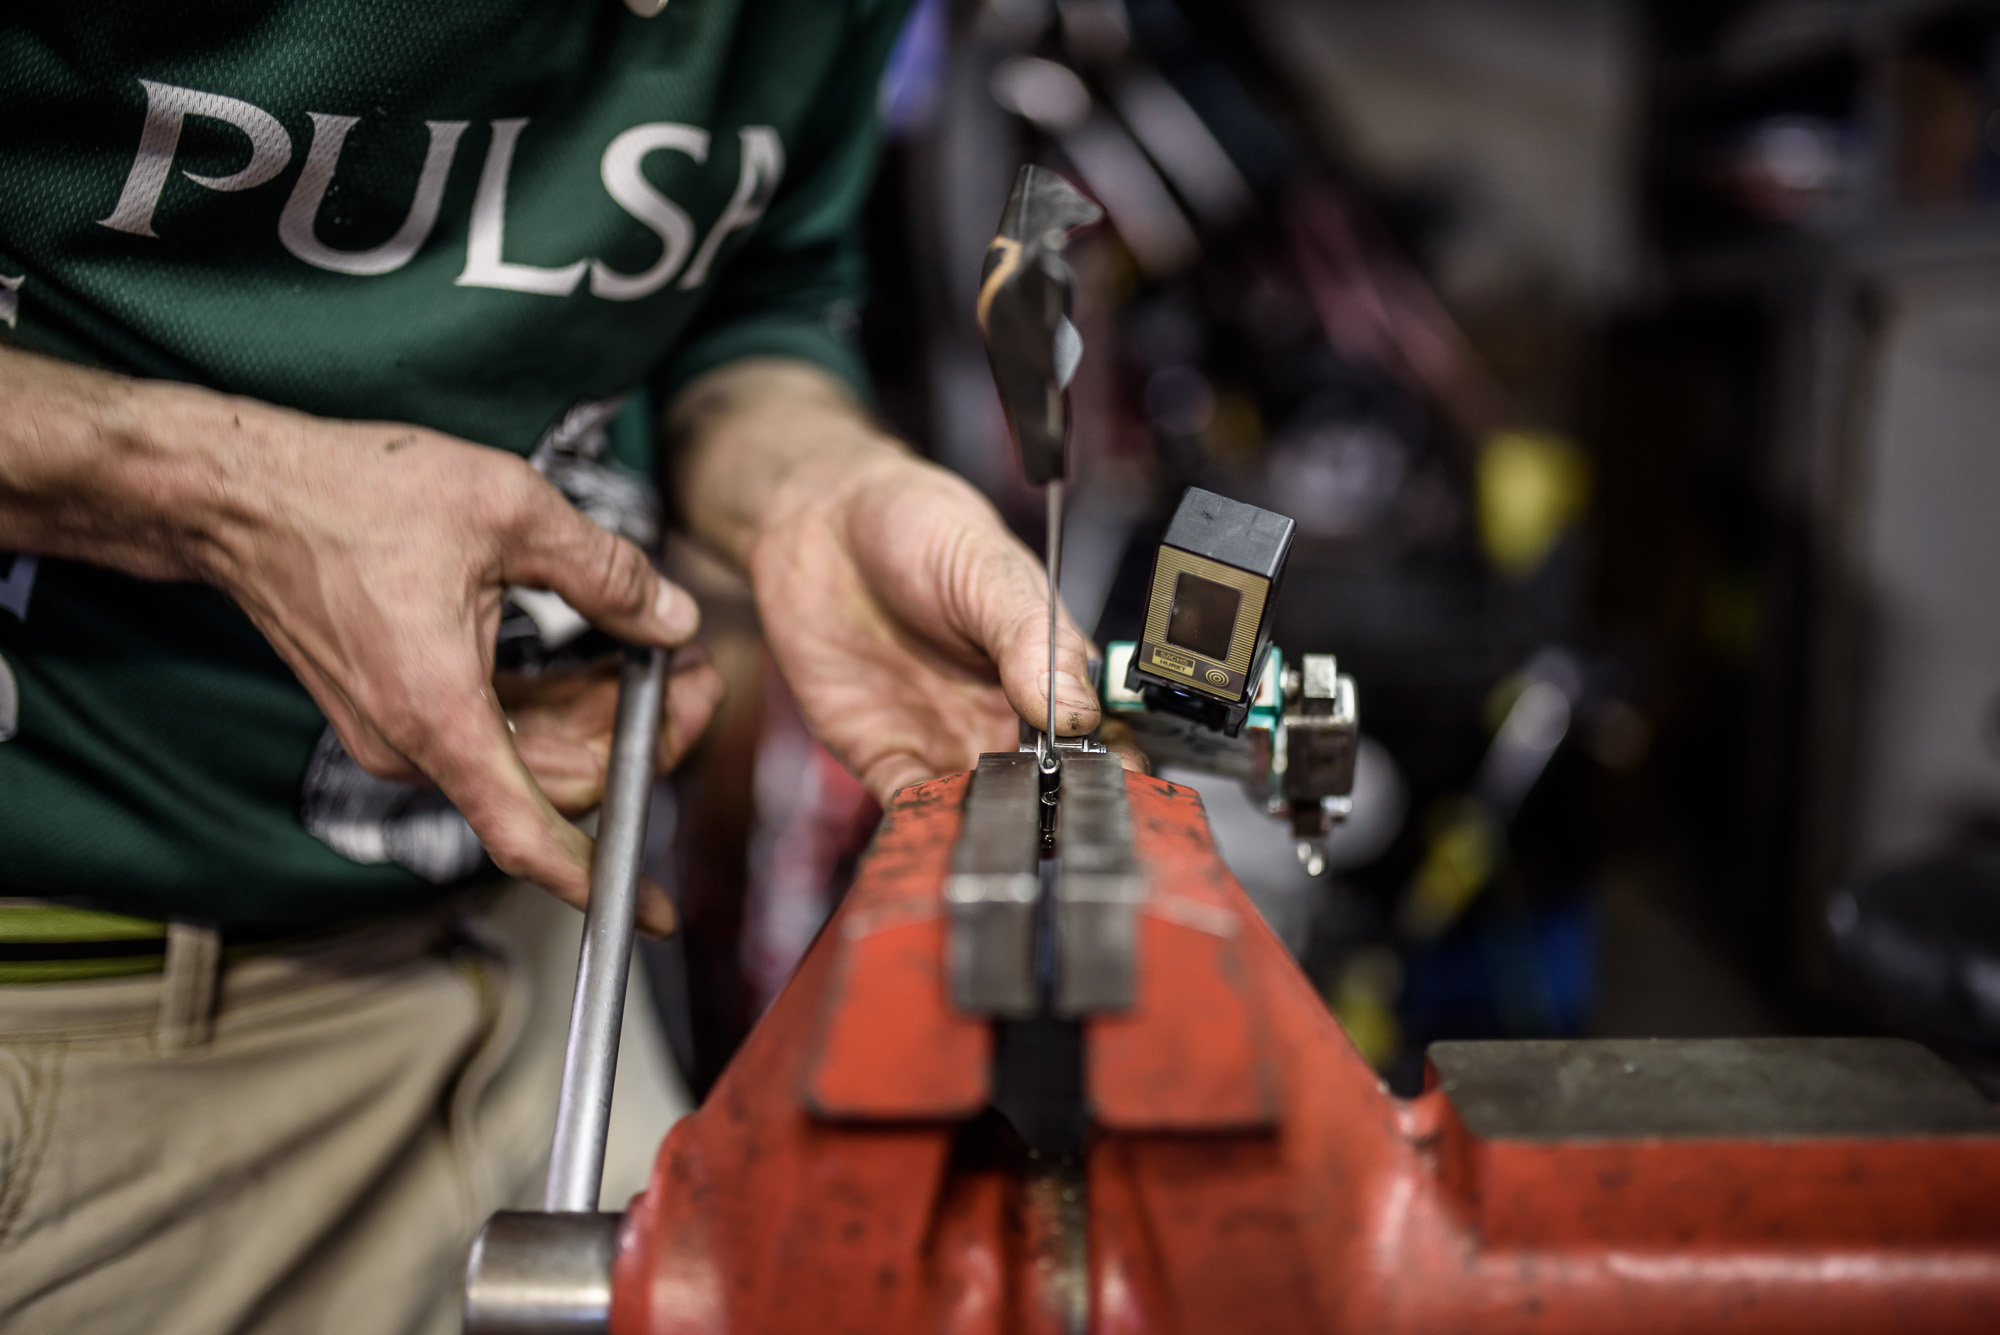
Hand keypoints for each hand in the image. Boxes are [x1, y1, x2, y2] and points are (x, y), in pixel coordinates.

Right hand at [0, 346, 718, 929]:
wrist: (239, 497)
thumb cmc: (355, 494)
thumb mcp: (509, 510)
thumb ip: (605, 573)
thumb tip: (673, 620)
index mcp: (440, 716)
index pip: (528, 834)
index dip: (600, 879)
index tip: (657, 910)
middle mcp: (415, 745)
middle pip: (554, 787)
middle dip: (639, 740)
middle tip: (699, 676)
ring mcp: (402, 732)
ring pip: (532, 759)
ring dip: (603, 719)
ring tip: (666, 654)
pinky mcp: (398, 709)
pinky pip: (497, 732)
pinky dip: (556, 705)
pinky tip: (604, 658)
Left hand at [670, 359, 1110, 801]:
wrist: (820, 520)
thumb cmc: (916, 527)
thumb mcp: (988, 568)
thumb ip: (1031, 639)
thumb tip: (1077, 707)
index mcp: (1048, 670)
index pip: (1102, 736)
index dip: (1114, 767)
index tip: (1114, 784)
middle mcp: (1003, 717)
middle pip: (1049, 788)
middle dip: (1059, 812)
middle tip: (1060, 819)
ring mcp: (945, 741)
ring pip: (986, 812)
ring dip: (996, 829)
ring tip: (1003, 831)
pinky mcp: (884, 756)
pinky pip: (912, 811)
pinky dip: (927, 832)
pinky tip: (940, 833)